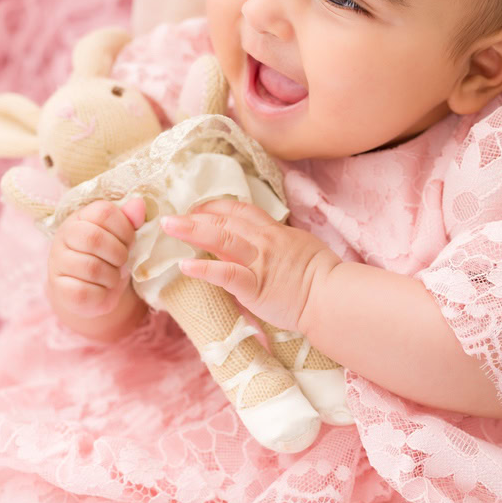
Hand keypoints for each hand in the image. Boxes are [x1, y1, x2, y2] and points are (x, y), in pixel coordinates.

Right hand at [47, 198, 145, 318]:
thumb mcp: (122, 237)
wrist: (92, 293)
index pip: (104, 211)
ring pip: (92, 268)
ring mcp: (58, 263)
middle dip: (118, 253)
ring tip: (112, 276)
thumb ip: (131, 220)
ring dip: (112, 276)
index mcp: (80, 217)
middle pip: (94, 238)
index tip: (129, 241)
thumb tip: (139, 203)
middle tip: (122, 261)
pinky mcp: (60, 289)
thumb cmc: (108, 259)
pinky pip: (85, 291)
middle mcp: (63, 237)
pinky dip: (102, 293)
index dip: (125, 228)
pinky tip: (102, 289)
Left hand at [159, 199, 340, 331]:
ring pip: (221, 239)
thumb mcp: (301, 246)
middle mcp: (264, 241)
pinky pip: (225, 274)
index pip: (241, 211)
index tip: (200, 208)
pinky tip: (185, 265)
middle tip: (172, 216)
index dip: (217, 207)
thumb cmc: (322, 274)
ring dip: (192, 231)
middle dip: (196, 216)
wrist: (331, 295)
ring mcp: (258, 262)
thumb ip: (279, 242)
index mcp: (275, 231)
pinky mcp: (254, 287)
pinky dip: (204, 268)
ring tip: (169, 226)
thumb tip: (263, 243)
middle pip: (225, 221)